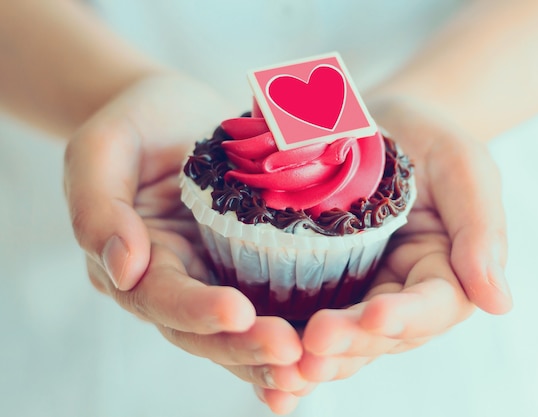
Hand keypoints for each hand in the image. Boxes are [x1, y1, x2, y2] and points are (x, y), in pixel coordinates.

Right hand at [63, 74, 310, 410]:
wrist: (177, 113)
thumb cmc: (136, 123)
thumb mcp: (102, 149)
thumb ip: (97, 205)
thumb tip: (123, 270)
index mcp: (135, 261)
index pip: (161, 298)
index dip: (196, 309)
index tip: (238, 312)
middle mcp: (176, 281)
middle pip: (204, 331)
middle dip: (245, 346)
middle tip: (291, 352)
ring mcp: (215, 277)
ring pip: (240, 332)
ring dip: (272, 354)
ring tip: (312, 366)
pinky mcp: (250, 266)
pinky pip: (271, 304)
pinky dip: (294, 330)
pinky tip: (325, 350)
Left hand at [255, 96, 512, 407]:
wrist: (380, 124)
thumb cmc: (430, 140)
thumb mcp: (464, 168)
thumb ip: (481, 231)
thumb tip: (500, 303)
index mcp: (443, 271)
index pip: (434, 305)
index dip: (408, 316)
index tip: (378, 314)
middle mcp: (401, 292)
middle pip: (382, 333)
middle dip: (352, 341)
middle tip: (315, 344)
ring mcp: (359, 291)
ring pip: (344, 337)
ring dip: (319, 354)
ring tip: (288, 363)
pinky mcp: (322, 284)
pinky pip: (307, 316)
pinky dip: (289, 337)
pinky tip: (263, 351)